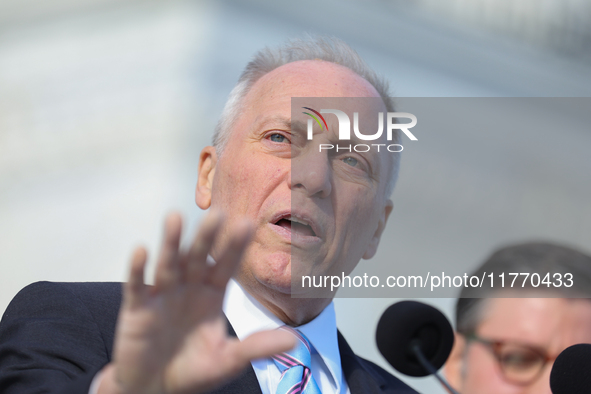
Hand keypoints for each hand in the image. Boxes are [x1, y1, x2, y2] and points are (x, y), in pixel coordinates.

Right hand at [97, 211, 294, 393]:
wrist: (155, 388)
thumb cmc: (192, 372)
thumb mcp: (228, 360)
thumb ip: (257, 346)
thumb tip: (294, 340)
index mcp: (211, 295)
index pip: (225, 266)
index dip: (235, 247)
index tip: (248, 224)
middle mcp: (188, 288)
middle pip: (197, 258)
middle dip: (207, 237)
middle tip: (217, 213)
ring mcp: (162, 295)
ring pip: (167, 264)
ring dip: (171, 242)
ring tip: (176, 218)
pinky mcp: (137, 308)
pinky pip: (136, 286)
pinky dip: (138, 270)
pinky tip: (142, 251)